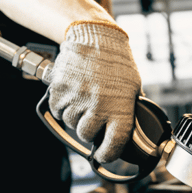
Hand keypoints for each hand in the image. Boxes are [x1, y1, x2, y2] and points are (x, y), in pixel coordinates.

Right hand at [43, 21, 141, 163]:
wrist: (95, 36)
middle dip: (90, 131)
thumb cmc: (117, 62)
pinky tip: (72, 95)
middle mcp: (98, 106)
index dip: (107, 155)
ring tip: (84, 100)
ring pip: (70, 123)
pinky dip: (62, 107)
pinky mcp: (59, 89)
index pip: (113, 144)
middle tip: (94, 118)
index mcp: (120, 108)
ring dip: (75, 117)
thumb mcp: (133, 88)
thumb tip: (126, 131)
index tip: (103, 155)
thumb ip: (128, 111)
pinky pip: (57, 110)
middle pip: (87, 135)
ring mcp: (77, 98)